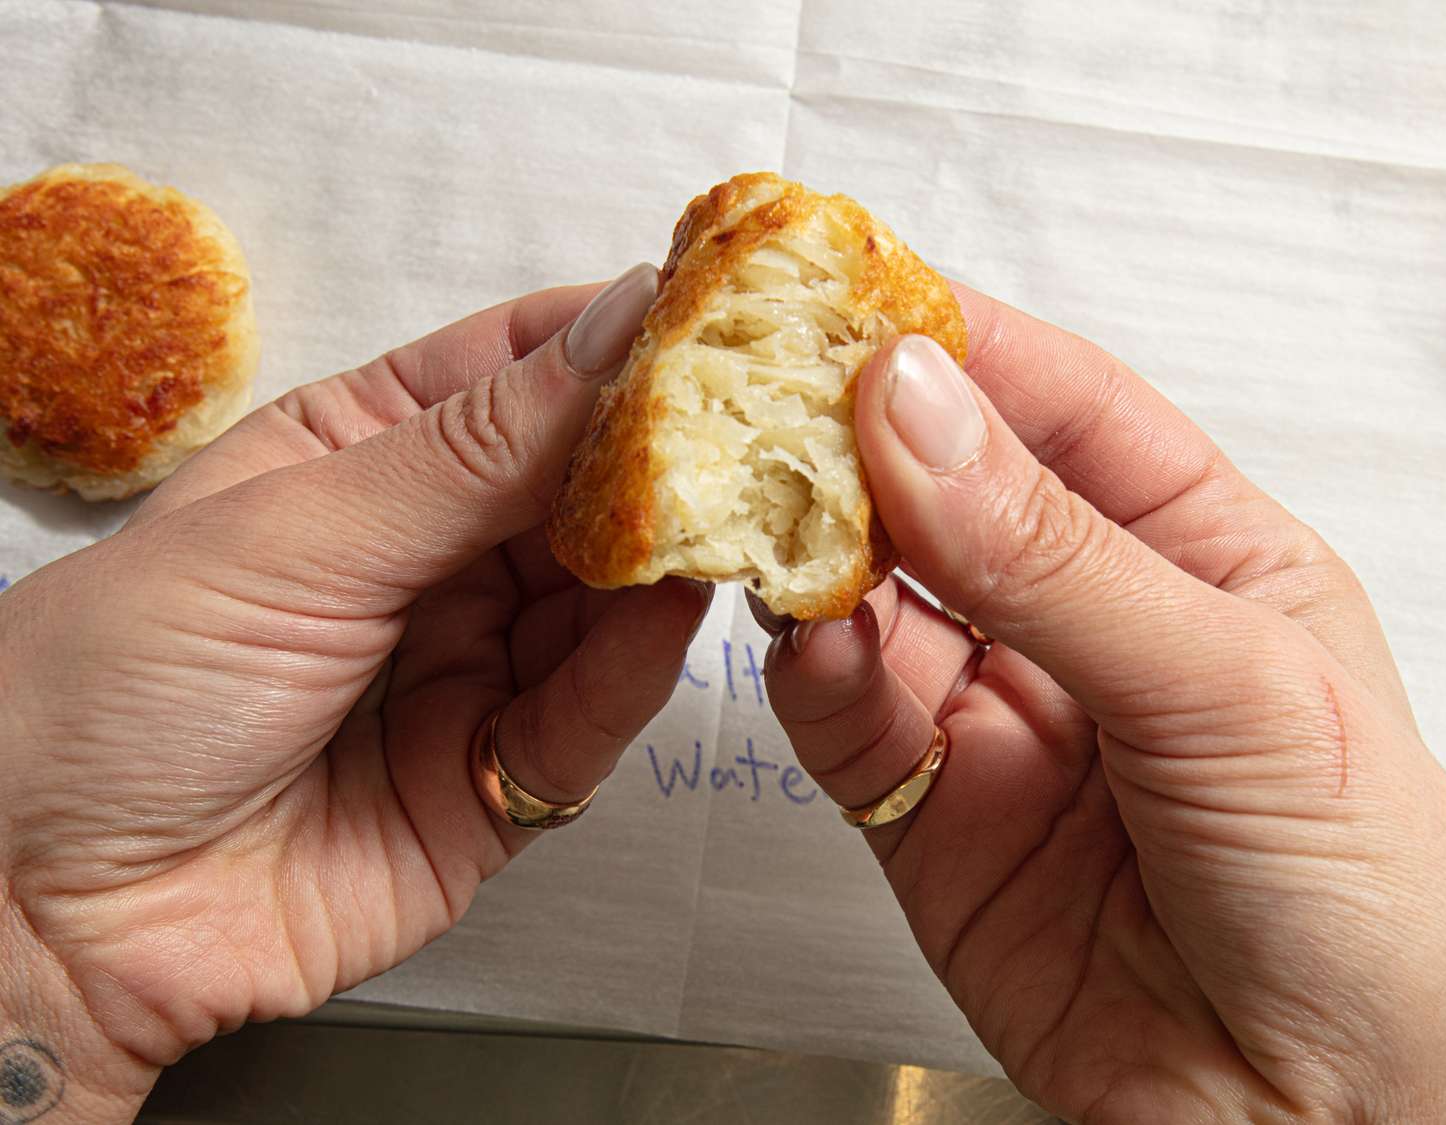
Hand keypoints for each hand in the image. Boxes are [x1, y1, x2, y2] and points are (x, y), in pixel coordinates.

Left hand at [0, 265, 709, 1121]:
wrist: (51, 914)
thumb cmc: (118, 687)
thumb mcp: (296, 534)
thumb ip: (473, 449)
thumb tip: (616, 323)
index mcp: (357, 460)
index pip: (509, 374)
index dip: (605, 339)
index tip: (705, 307)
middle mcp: (428, 556)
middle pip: (575, 486)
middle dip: (657, 455)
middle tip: (750, 415)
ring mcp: (470, 665)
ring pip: (602, 597)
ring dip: (662, 559)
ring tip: (731, 512)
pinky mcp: (500, 777)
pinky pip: (588, 711)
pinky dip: (633, 667)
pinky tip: (669, 615)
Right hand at [760, 290, 1445, 1122]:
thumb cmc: (1368, 899)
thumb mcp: (1232, 688)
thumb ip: (1058, 556)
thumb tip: (918, 412)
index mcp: (1193, 551)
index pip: (1058, 406)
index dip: (956, 344)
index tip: (852, 294)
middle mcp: (1081, 619)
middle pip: (942, 490)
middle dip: (853, 437)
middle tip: (769, 387)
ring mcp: (998, 712)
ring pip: (872, 594)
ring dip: (811, 549)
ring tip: (761, 505)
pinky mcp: (925, 811)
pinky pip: (843, 714)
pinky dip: (807, 672)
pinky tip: (798, 636)